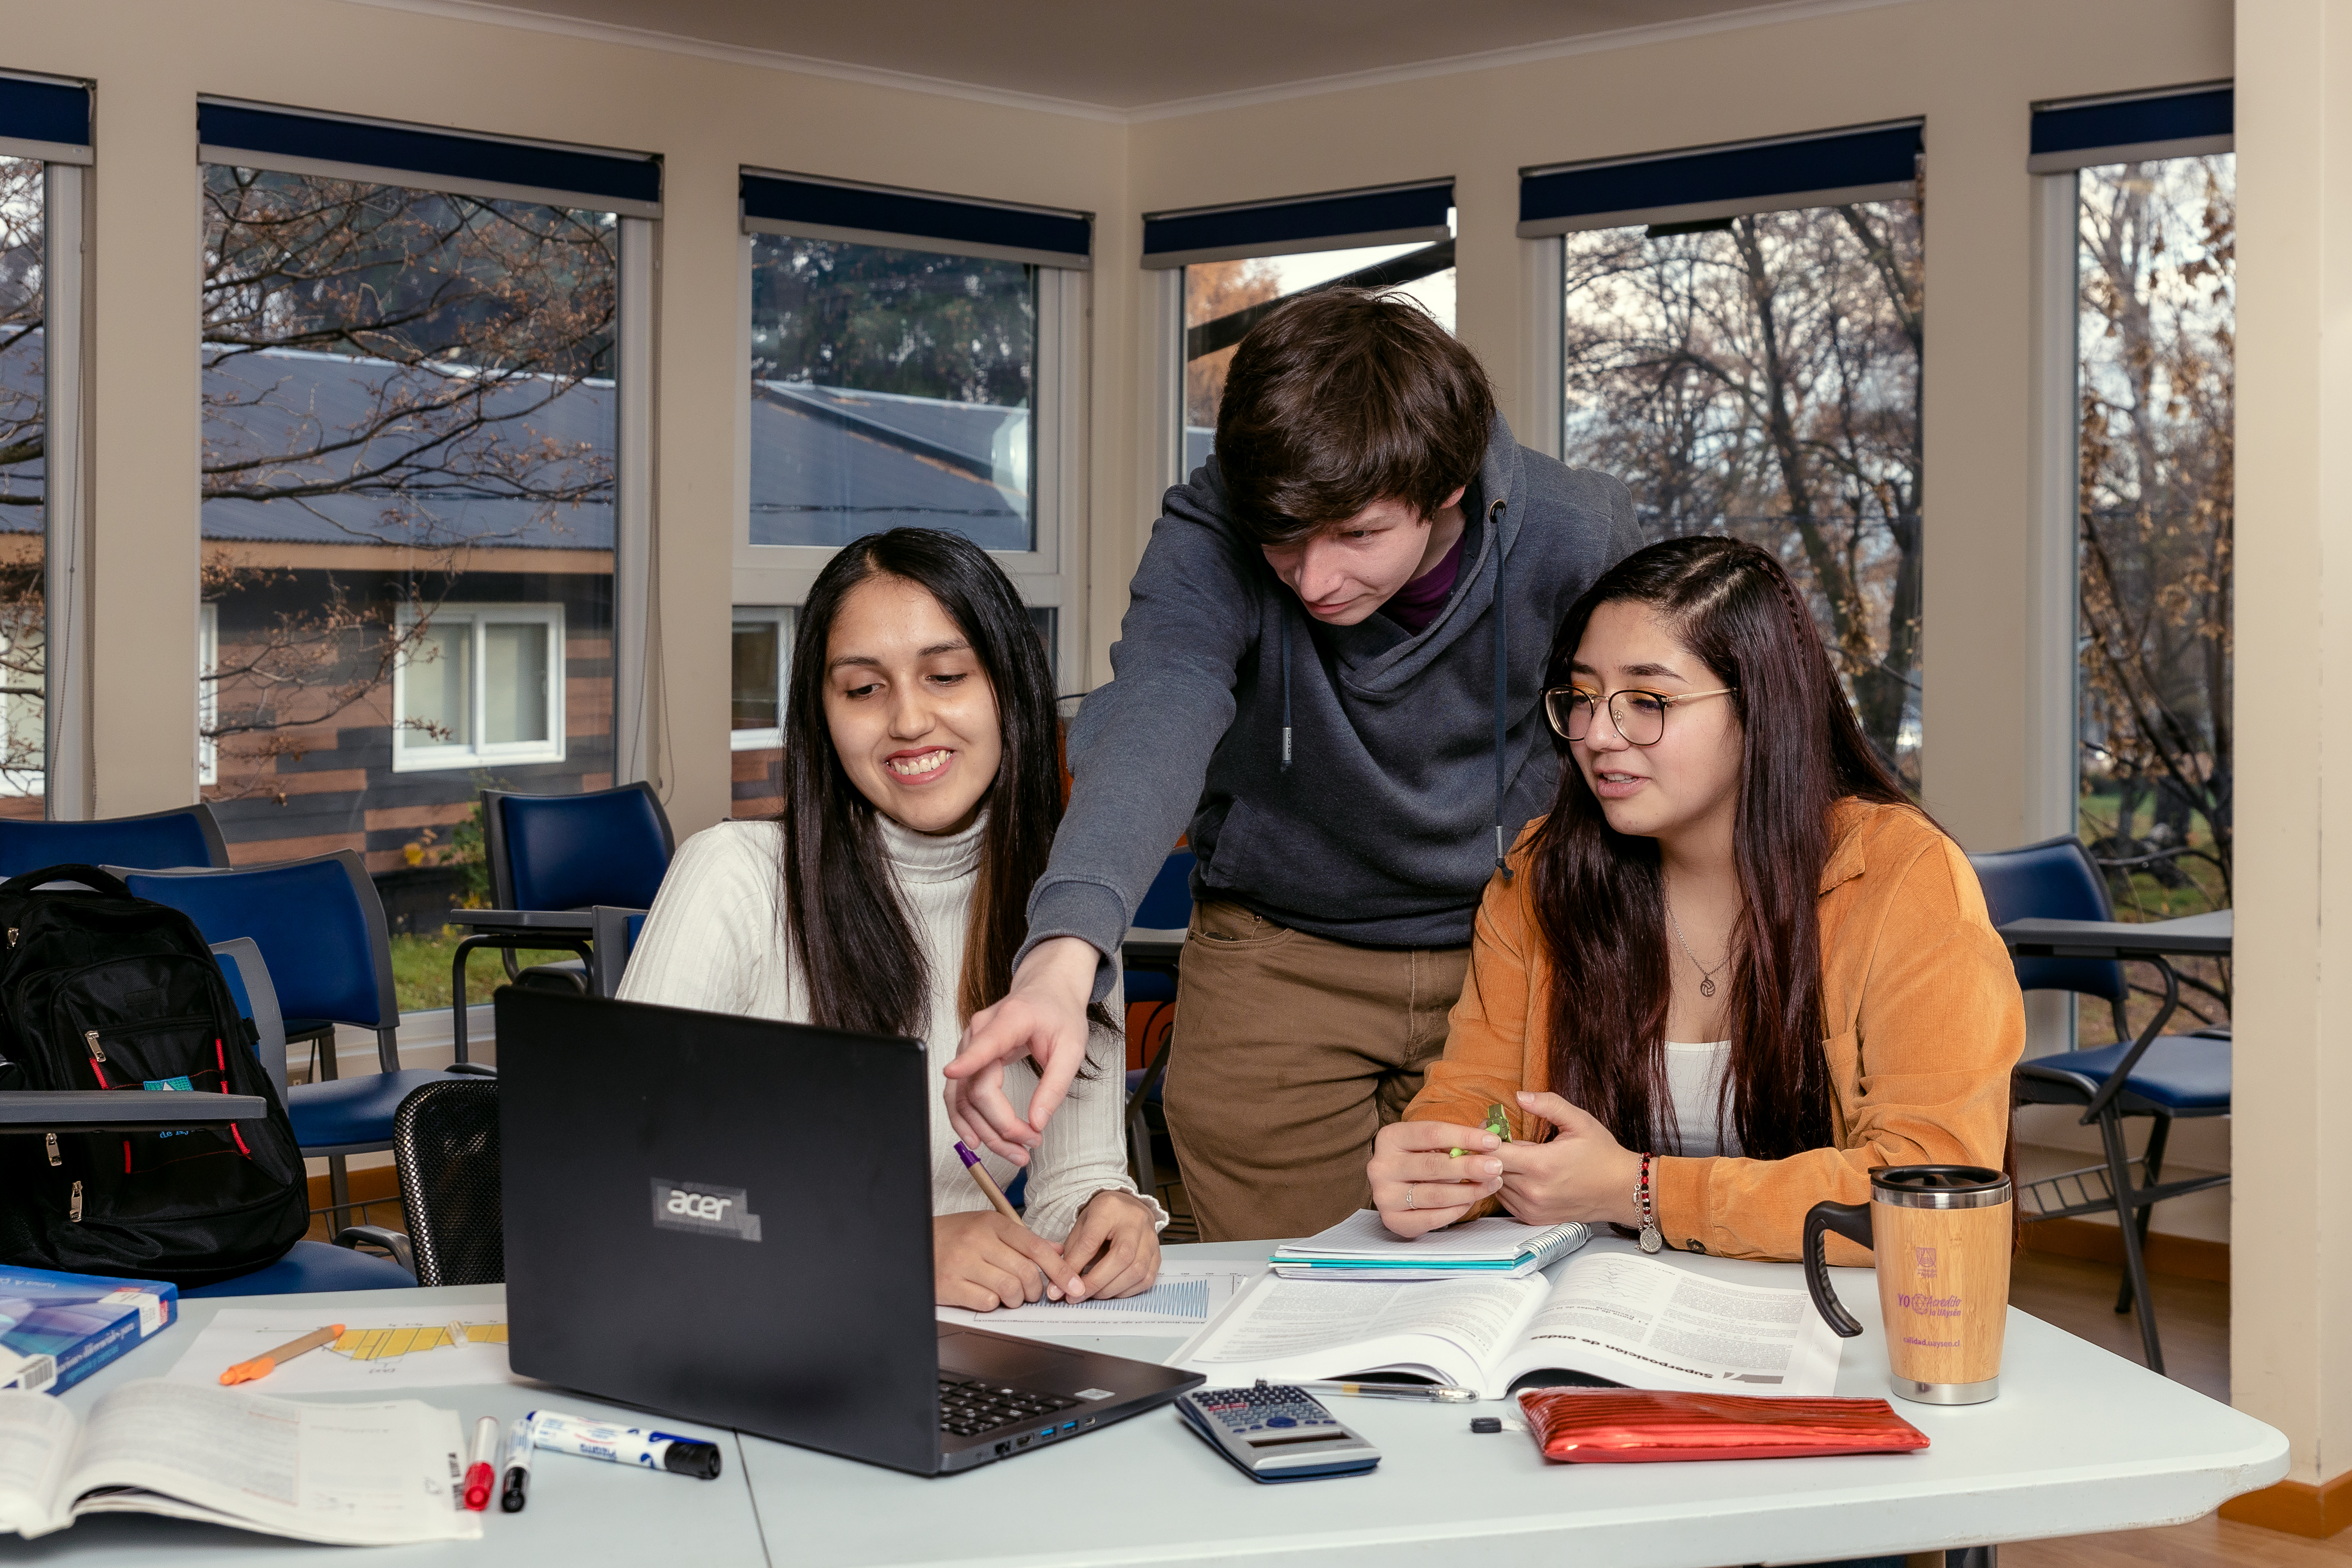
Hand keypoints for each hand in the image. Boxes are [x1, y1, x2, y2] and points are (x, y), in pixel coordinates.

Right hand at [933, 1210, 1078, 1310]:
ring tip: (1008, 1296)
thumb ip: (1022, 1240)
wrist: (912, 1242)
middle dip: (1035, 1290)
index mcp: (992, 1223)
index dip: (1060, 1269)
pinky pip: (987, 1302)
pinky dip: (992, 1305)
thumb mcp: (986, 1227)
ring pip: (1010, 1289)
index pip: (1036, 1247)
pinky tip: (984, 1296)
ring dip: (1015, 1300)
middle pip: (1026, 1272)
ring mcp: (963, 1262)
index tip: (1075, 1285)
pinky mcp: (950, 1284)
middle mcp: (979, 1240)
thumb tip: (1057, 1249)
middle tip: (1030, 1293)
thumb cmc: (952, 1237)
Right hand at [942, 937, 1098, 1163]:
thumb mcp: (1072, 1048)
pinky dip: (967, 1120)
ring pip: (962, 1097)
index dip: (968, 1060)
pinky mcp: (967, 1056)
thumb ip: (1055, 1086)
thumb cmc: (1058, 1014)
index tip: (953, 1072)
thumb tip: (1037, 1121)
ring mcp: (969, 1044)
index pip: (984, 1044)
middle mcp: (980, 1031)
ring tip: (1011, 1152)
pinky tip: (978, 1139)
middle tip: (1026, 1148)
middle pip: (975, 1088)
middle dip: (999, 1126)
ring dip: (982, 1130)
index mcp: (1009, 1021)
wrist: (1046, 991)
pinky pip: (959, 1094)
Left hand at [1061, 1190, 1160, 1300]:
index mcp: (1109, 1208)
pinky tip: (1112, 1290)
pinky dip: (1127, 1291)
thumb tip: (1059, 1287)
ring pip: (1136, 1270)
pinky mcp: (1158, 1253)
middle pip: (1121, 1257)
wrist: (1126, 1208)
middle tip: (1077, 1295)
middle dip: (1096, 1282)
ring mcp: (1151, 1237)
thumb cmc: (1101, 1218)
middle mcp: (1135, 1220)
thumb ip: (1072, 1254)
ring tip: (1093, 1294)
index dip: (1076, 1265)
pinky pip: (1146, 1279)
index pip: (1092, 1241)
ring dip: (1111, 1289)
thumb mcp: (1081, 1226)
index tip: (1062, 1284)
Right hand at [1367, 1119, 1502, 1238]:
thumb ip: (1459, 1139)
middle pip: (1433, 1165)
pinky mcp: (1393, 1220)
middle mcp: (1381, 1167)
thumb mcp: (1433, 1143)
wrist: (1395, 1187)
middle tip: (1496, 1166)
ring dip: (1469, 1190)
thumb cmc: (1419, 1159)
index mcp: (1390, 1138)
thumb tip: (1492, 1133)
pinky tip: (1470, 1201)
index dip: (1465, 1137)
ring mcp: (1384, 1196)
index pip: (1432, 1133)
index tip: (1493, 1141)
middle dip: (1470, 1166)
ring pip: (1436, 1195)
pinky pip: (1432, 1218)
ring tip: (1491, 1184)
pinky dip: (1456, 1210)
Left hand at [1494, 1091, 1640, 1227]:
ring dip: (1496, 1169)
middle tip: (1497, 1136)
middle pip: (1489, 1169)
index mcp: (1541, 1165)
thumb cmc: (1602, 1154)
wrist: (1621, 1190)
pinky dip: (1504, 1185)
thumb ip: (1548, 1105)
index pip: (1492, 1153)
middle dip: (1489, 1151)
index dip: (1486, 1137)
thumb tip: (1519, 1095)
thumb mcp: (1579, 1121)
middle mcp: (1533, 1191)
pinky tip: (1518, 1172)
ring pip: (1494, 1185)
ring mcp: (1532, 1207)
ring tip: (1511, 1154)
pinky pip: (1504, 1199)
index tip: (1492, 1126)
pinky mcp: (1533, 1218)